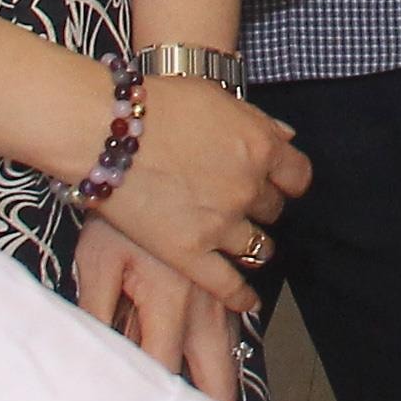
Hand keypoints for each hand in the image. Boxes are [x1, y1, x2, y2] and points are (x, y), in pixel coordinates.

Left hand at [75, 214, 244, 400]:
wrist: (149, 162)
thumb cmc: (115, 217)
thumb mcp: (95, 264)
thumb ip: (97, 316)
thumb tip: (91, 363)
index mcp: (169, 307)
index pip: (165, 372)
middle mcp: (205, 306)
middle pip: (219, 376)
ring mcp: (222, 292)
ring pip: (233, 352)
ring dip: (221, 377)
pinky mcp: (227, 275)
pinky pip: (238, 321)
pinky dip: (228, 343)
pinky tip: (212, 354)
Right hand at [96, 76, 311, 310]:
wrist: (103, 128)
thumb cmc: (154, 105)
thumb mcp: (215, 98)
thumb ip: (255, 121)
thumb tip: (285, 138)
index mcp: (259, 146)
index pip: (297, 175)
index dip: (286, 179)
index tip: (278, 182)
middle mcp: (247, 187)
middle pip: (273, 209)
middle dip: (259, 205)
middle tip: (239, 201)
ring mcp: (220, 224)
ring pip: (258, 247)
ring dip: (252, 244)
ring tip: (240, 241)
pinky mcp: (189, 253)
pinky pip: (228, 285)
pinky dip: (241, 297)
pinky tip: (248, 302)